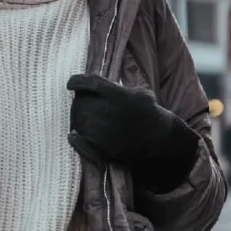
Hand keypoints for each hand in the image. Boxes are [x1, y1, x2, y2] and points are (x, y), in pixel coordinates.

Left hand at [67, 74, 199, 190]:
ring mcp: (102, 131)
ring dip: (78, 118)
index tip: (71, 84)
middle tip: (84, 103)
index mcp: (115, 95)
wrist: (160, 140)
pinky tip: (73, 135)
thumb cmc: (149, 112)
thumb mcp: (140, 92)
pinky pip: (80, 143)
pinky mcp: (102, 148)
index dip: (77, 82)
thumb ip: (119, 87)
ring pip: (78, 121)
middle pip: (80, 102)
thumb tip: (99, 85)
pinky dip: (75, 139)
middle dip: (80, 101)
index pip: (88, 83)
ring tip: (86, 118)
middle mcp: (106, 112)